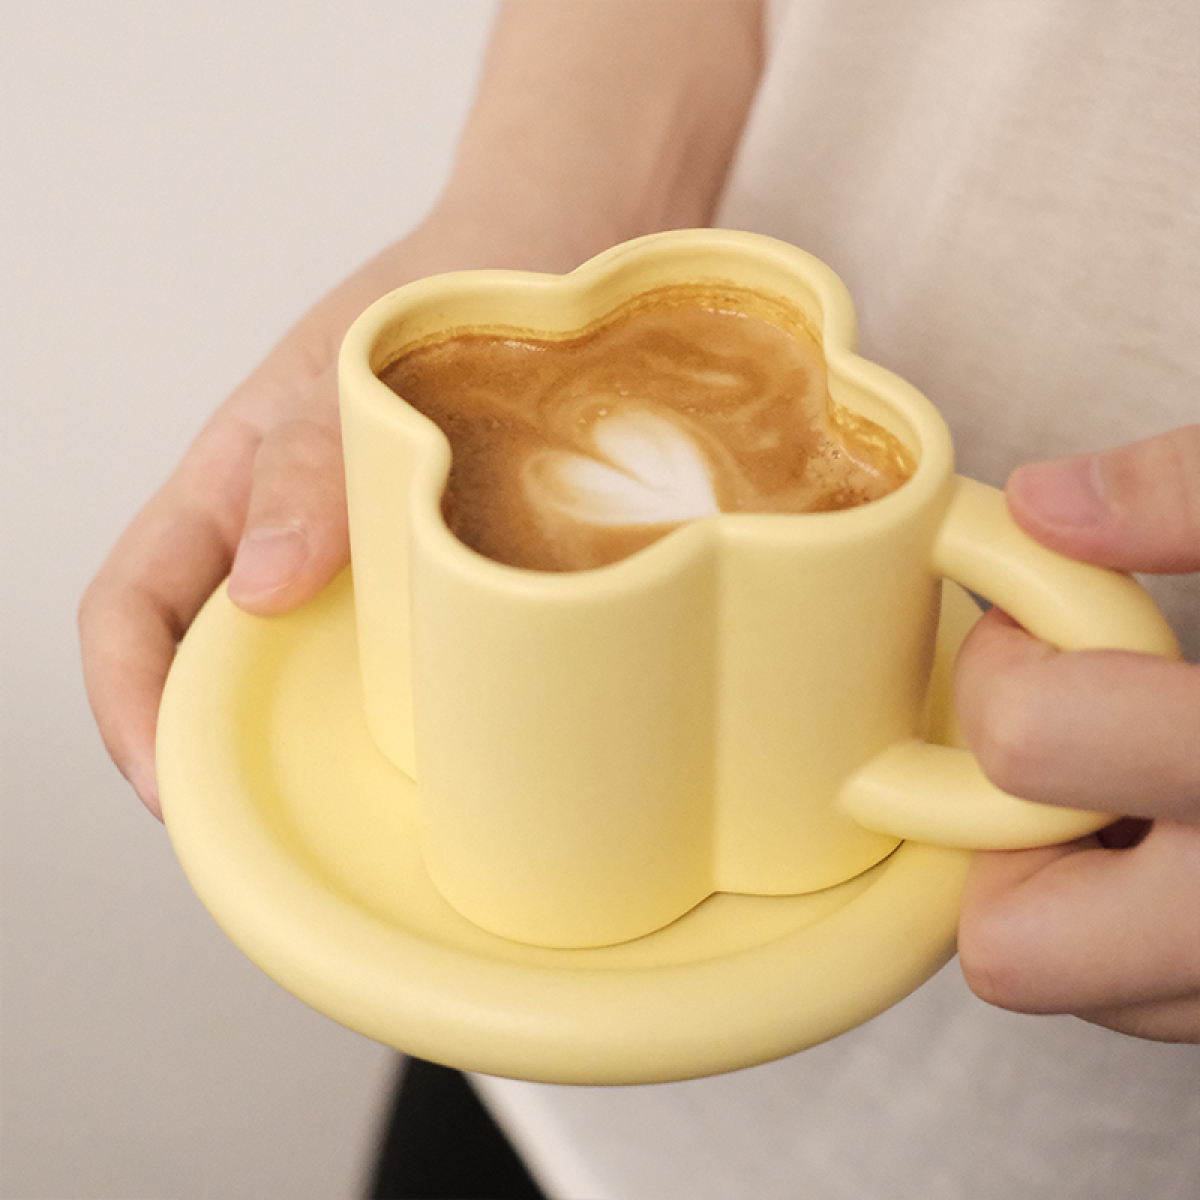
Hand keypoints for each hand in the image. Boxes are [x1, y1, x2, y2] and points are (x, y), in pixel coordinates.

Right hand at [78, 1, 762, 819]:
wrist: (556, 256)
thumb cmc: (438, 294)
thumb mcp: (348, 368)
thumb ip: (300, 468)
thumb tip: (257, 586)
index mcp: (232, 482)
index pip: (132, 608)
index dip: (126, 704)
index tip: (168, 785)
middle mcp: (290, 534)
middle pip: (214, 660)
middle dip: (223, 747)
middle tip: (283, 818)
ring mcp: (366, 559)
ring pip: (310, 668)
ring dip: (324, 735)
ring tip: (377, 795)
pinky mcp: (442, 571)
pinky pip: (408, 654)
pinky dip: (416, 703)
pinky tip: (462, 733)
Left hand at [954, 426, 1199, 1041]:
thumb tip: (1045, 503)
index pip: (1032, 746)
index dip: (1007, 667)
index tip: (1042, 625)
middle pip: (1017, 944)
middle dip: (1005, 828)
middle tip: (1064, 733)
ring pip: (1080, 985)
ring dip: (1069, 877)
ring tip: (1142, 776)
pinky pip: (1154, 999)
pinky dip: (1137, 919)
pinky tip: (1193, 824)